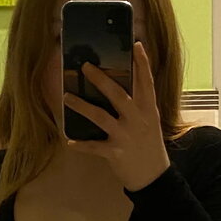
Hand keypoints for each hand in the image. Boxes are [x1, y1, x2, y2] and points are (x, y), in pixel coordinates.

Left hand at [62, 41, 170, 191]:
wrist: (154, 176)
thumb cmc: (150, 145)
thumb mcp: (150, 121)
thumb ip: (139, 103)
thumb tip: (125, 83)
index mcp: (148, 109)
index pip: (146, 82)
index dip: (142, 63)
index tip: (136, 45)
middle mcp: (137, 119)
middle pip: (118, 95)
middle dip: (101, 80)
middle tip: (85, 66)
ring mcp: (126, 136)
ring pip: (101, 117)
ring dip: (82, 106)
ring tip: (67, 97)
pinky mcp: (115, 152)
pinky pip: (94, 147)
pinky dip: (81, 145)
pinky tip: (69, 142)